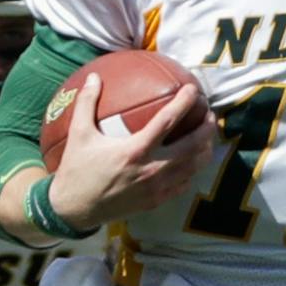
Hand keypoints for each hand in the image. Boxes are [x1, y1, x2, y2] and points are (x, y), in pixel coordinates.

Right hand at [46, 70, 214, 228]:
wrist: (75, 209)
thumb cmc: (77, 169)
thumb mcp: (79, 134)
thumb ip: (87, 102)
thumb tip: (94, 76)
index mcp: (134, 150)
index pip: (168, 121)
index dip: (184, 103)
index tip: (193, 89)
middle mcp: (151, 169)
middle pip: (192, 146)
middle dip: (207, 127)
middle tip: (209, 113)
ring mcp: (158, 188)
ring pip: (194, 167)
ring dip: (206, 148)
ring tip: (208, 135)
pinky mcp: (158, 201)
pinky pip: (184, 183)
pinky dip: (194, 169)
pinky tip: (194, 159)